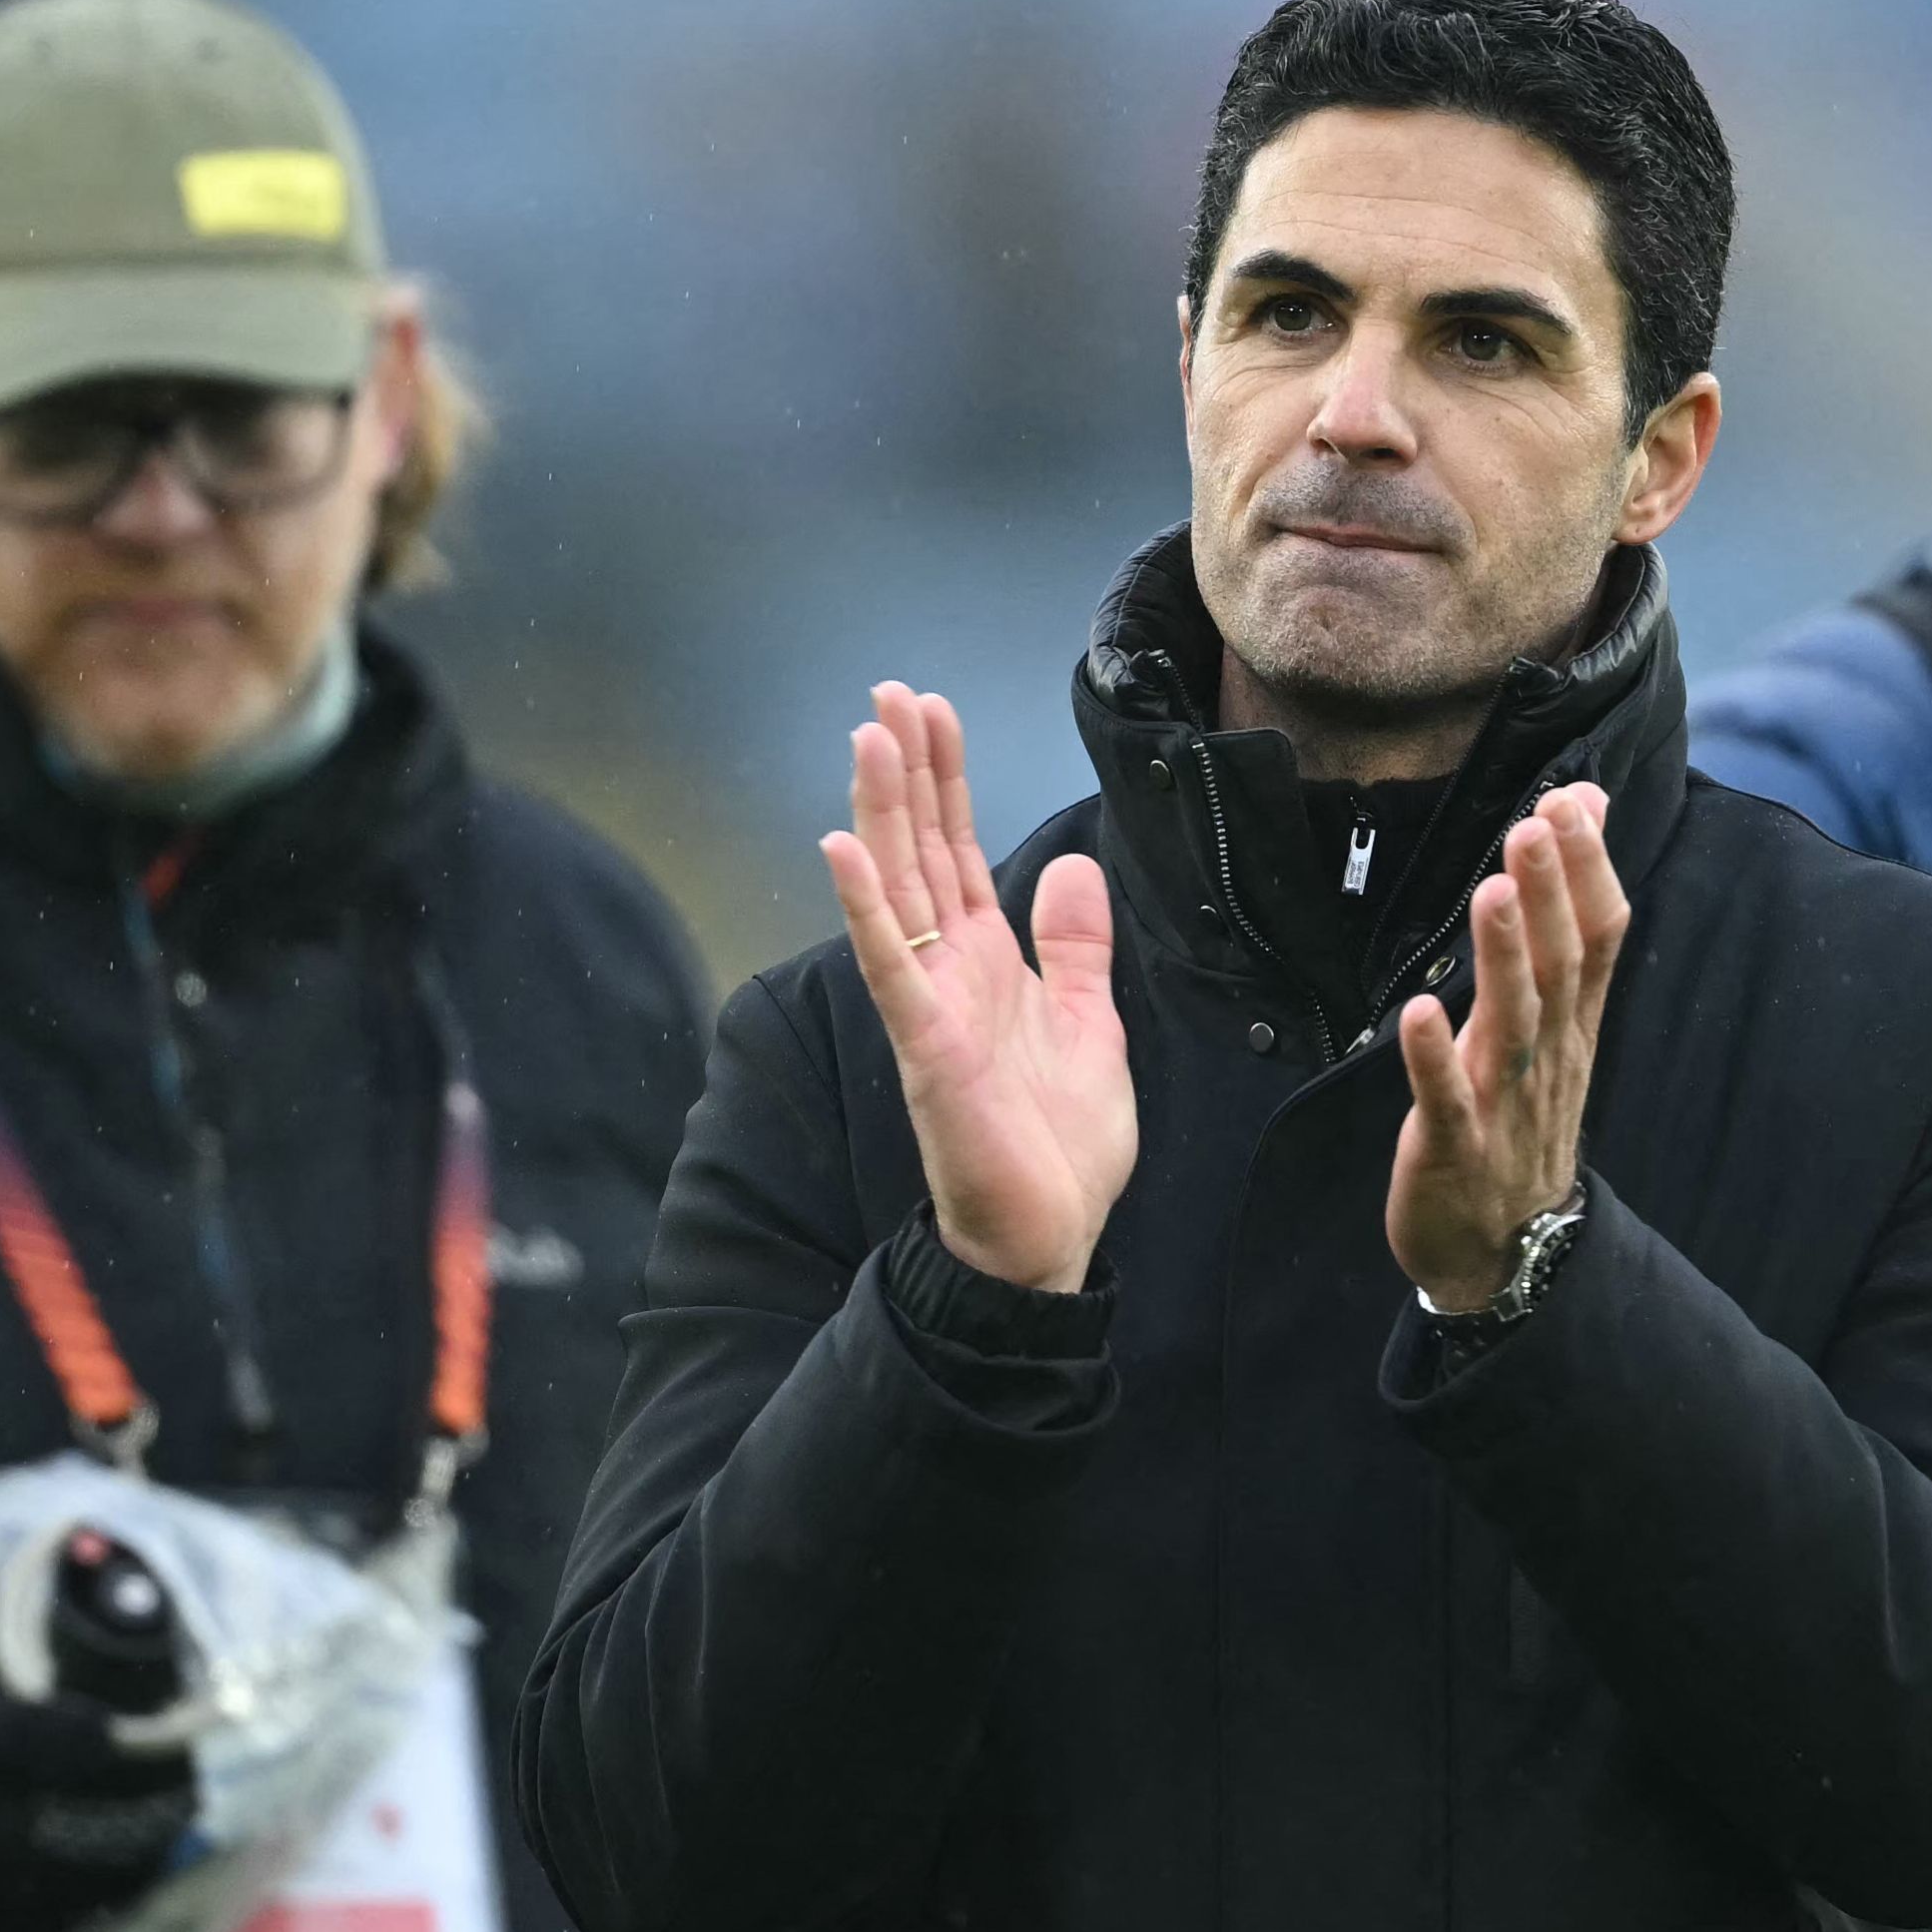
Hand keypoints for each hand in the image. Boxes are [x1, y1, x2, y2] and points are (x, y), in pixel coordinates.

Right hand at [820, 683, 1134, 1293]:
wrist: (1049, 1237)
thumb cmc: (1059, 1146)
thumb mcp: (1090, 1023)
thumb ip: (1075, 946)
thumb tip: (1069, 866)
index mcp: (986, 962)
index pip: (957, 850)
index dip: (945, 780)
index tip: (933, 711)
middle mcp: (947, 971)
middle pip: (919, 850)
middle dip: (907, 772)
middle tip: (892, 693)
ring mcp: (928, 1004)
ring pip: (896, 888)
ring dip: (880, 812)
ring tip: (869, 737)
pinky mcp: (924, 1045)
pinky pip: (889, 964)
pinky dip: (863, 905)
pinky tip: (841, 846)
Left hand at [1388, 784, 1626, 1309]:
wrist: (1511, 1252)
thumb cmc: (1522, 1120)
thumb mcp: (1555, 1027)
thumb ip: (1567, 928)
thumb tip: (1587, 817)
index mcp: (1572, 1027)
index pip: (1599, 937)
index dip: (1590, 869)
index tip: (1574, 799)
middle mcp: (1548, 1058)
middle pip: (1561, 967)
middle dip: (1551, 893)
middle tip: (1539, 821)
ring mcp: (1504, 1106)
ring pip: (1513, 1023)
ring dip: (1502, 956)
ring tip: (1491, 889)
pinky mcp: (1454, 1149)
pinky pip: (1446, 1099)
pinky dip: (1435, 1057)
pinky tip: (1418, 1012)